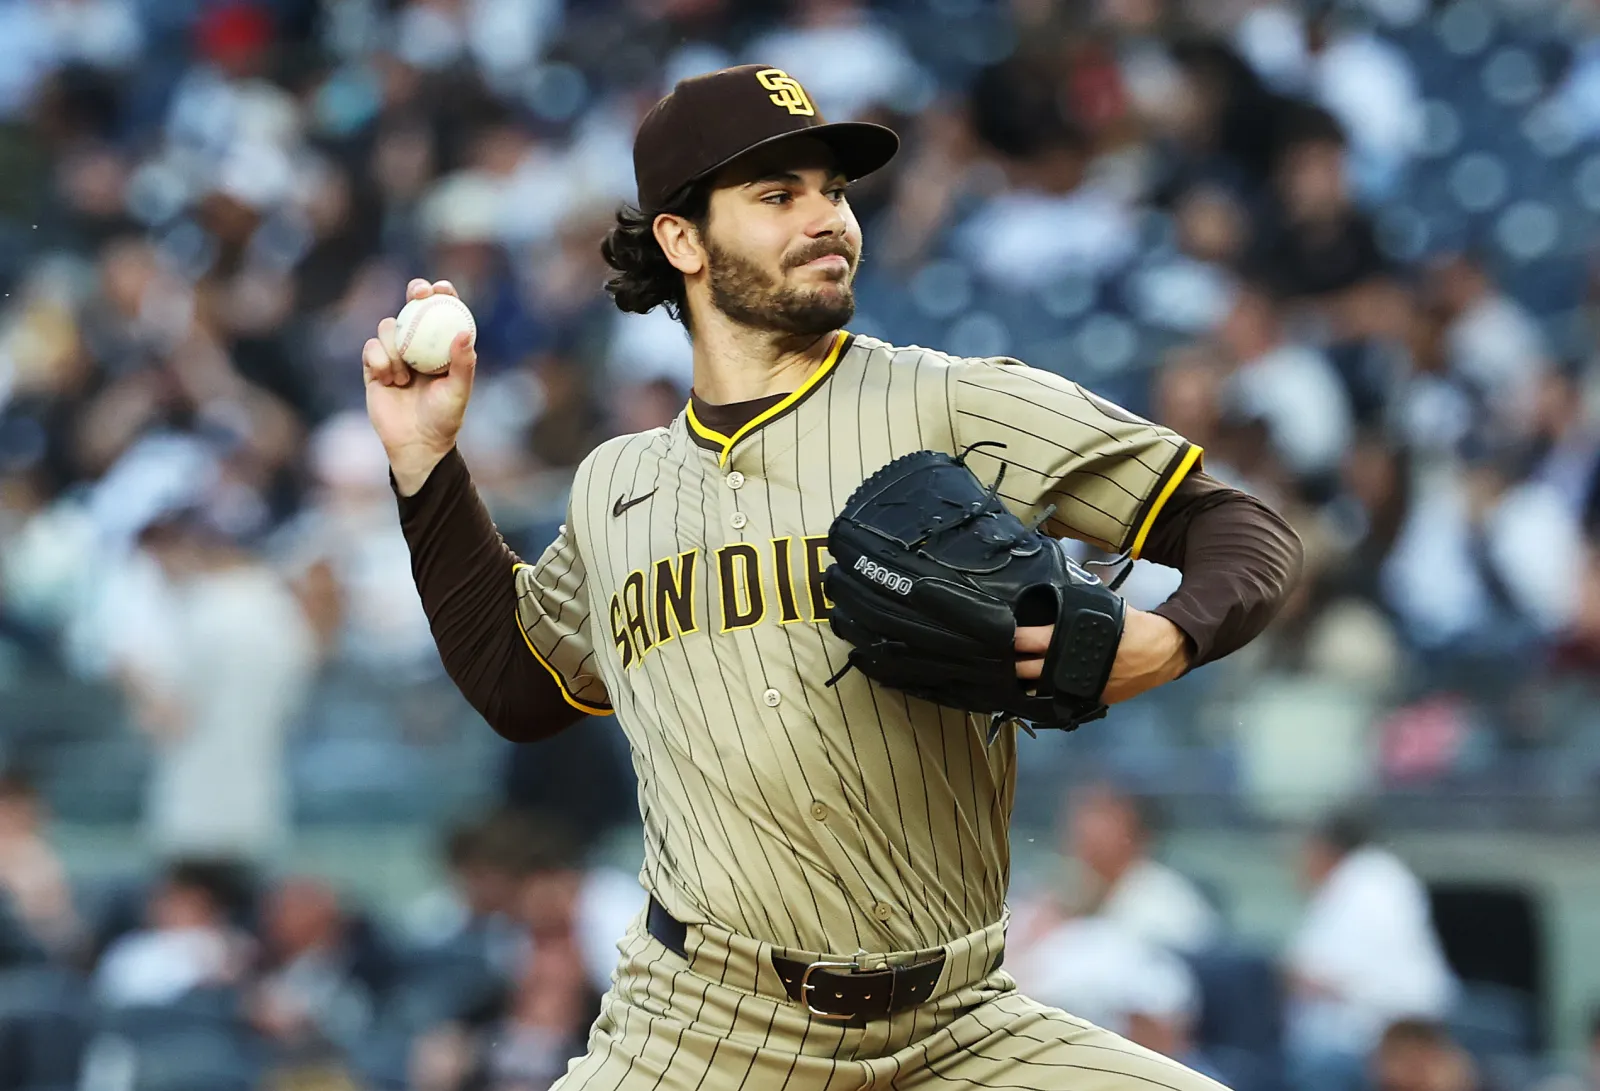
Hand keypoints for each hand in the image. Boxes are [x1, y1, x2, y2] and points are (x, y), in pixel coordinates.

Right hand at [363, 279, 477, 495]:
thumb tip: (464, 332)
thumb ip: (463, 362)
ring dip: (395, 345)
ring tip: (404, 376)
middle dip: (415, 293)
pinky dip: (379, 359)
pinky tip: (389, 379)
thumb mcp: (458, 391)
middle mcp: (418, 345)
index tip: (442, 288)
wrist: (416, 443)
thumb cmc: (444, 418)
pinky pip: (371, 348)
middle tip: (418, 294)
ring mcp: (395, 354)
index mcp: (441, 347)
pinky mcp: (373, 367)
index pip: (443, 312)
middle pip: (413, 307)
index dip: (442, 294)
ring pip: (389, 327)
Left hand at [1014, 607, 1190, 704]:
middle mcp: (1068, 667)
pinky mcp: (1089, 700)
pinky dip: (1049, 692)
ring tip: (1017, 673)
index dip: (1010, 639)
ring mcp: (1077, 688)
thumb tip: (1047, 606)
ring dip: (1026, 681)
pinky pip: (1060, 698)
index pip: (1026, 641)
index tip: (999, 635)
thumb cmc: (1130, 624)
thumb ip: (1071, 610)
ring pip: (1038, 690)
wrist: (1162, 651)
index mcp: (1067, 640)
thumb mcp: (1098, 607)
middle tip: (1002, 657)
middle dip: (1011, 664)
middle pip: (1024, 670)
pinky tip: (1042, 686)